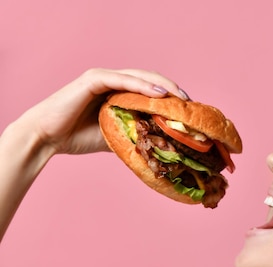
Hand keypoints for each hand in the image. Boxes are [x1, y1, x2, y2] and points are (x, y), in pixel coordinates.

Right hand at [13, 68, 187, 154]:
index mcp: (118, 92)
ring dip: (162, 85)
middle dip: (172, 90)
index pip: (150, 89)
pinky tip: (159, 94)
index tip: (189, 110)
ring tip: (180, 97)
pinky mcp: (94, 79)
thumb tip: (159, 148)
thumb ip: (134, 135)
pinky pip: (122, 80)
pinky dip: (142, 85)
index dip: (170, 97)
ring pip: (140, 77)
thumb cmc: (77, 137)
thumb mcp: (115, 137)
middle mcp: (113, 81)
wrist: (47, 138)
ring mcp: (103, 78)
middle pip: (150, 80)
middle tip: (190, 103)